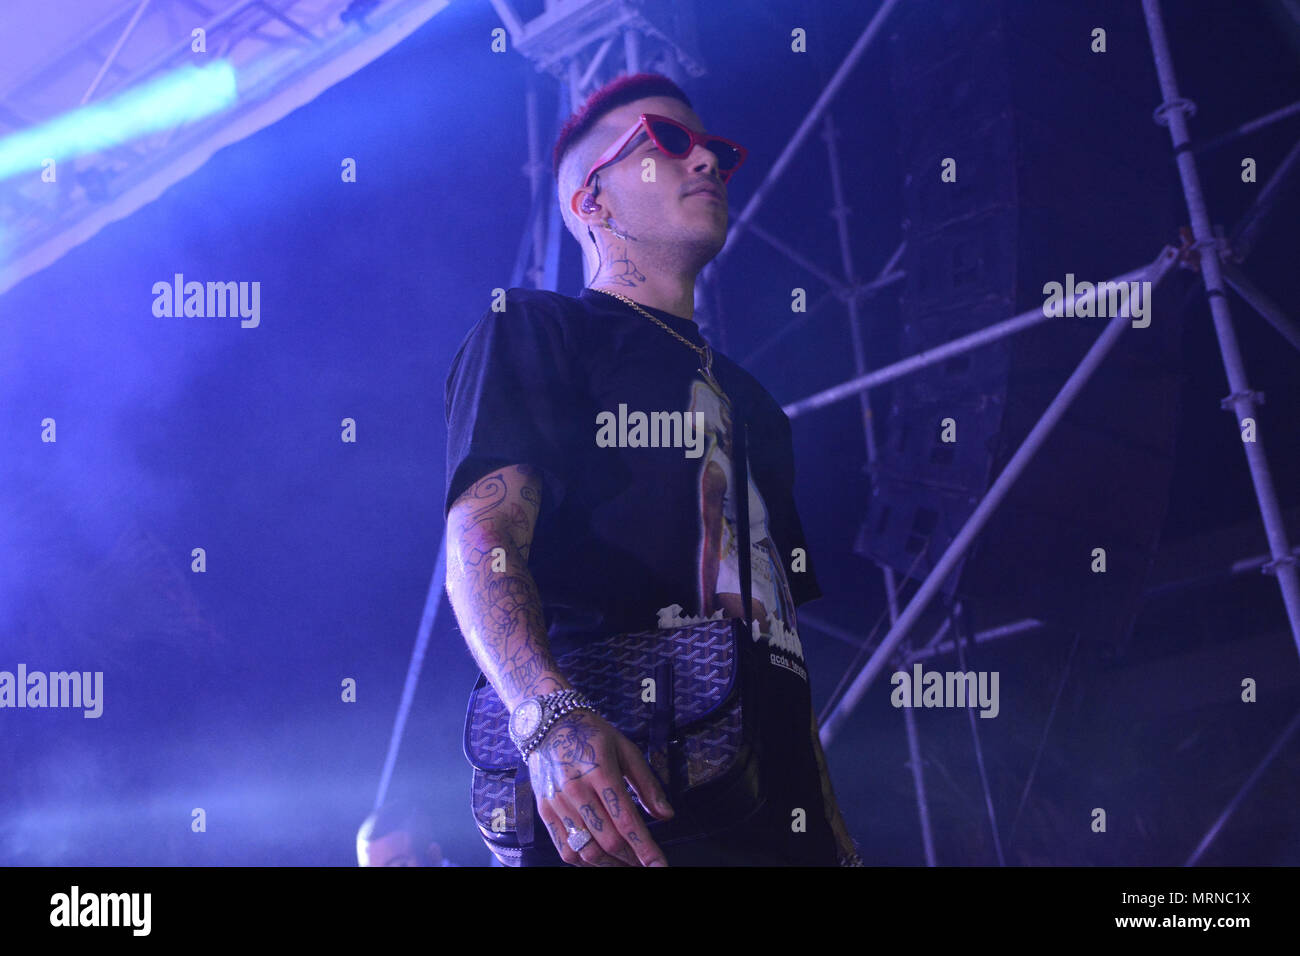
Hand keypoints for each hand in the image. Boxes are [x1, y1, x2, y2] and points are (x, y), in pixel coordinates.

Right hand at [528, 709, 674, 865]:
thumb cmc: (593, 735)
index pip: (626, 821)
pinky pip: (565, 849)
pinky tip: (601, 859)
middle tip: (646, 863)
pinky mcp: (545, 812)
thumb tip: (667, 816)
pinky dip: (585, 862)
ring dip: (611, 864)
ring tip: (626, 862)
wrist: (548, 724)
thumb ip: (647, 784)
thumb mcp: (626, 749)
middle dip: (632, 859)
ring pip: (586, 850)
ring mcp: (557, 803)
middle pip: (608, 841)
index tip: (660, 866)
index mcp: (601, 772)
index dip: (646, 849)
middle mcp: (576, 791)